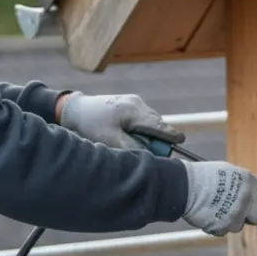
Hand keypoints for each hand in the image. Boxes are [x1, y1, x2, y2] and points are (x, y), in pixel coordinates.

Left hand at [58, 92, 182, 150]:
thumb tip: (151, 155)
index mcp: (134, 111)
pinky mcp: (128, 101)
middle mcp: (137, 103)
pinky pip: (142, 117)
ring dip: (147, 132)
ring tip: (132, 141)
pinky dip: (140, 127)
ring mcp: (133, 100)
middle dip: (156, 137)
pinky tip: (128, 133)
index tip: (181, 141)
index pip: (159, 125)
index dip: (171, 135)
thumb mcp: (112, 141)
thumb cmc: (91, 126)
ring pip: (150, 120)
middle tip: (149, 150)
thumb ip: (135, 148)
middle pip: (157, 123)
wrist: (74, 110)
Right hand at [180, 161, 256, 235]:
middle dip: (253, 214)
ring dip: (233, 219)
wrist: (184, 187)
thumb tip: (252, 195)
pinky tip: (210, 213)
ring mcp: (236, 216)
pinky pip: (225, 229)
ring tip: (217, 207)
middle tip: (240, 208)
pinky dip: (219, 224)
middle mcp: (247, 201)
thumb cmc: (204, 175)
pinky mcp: (223, 227)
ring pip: (241, 224)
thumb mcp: (230, 172)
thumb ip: (244, 184)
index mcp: (250, 183)